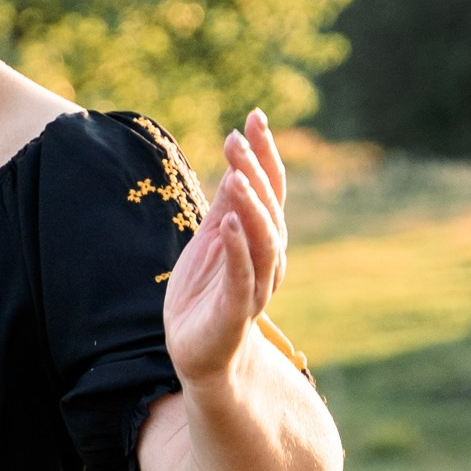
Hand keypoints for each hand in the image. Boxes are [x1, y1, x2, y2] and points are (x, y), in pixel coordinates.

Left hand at [163, 111, 289, 392]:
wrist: (200, 354)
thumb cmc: (206, 294)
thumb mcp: (211, 242)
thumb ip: (226, 208)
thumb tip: (236, 165)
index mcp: (263, 239)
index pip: (270, 188)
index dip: (265, 153)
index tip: (254, 115)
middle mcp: (268, 260)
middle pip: (269, 208)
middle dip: (254, 170)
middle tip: (235, 137)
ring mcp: (255, 286)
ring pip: (263, 240)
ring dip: (251, 206)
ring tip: (236, 174)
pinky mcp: (235, 312)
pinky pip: (241, 276)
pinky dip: (237, 249)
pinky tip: (228, 223)